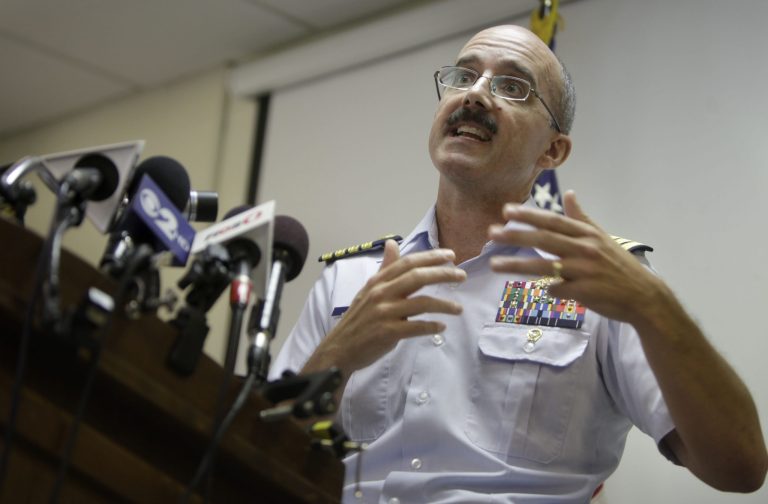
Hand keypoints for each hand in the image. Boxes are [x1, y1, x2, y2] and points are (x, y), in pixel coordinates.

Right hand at [303, 240, 464, 376]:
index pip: (408, 263)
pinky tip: (441, 327)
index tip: (451, 256)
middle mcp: (381, 293)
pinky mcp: (387, 332)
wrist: (339, 349)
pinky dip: (431, 326)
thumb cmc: (358, 319)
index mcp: (378, 281)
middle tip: (462, 276)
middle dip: (443, 274)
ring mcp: (384, 313)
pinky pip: (416, 327)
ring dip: (444, 305)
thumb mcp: (368, 290)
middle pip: (418, 277)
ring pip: (422, 303)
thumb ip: (385, 269)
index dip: (431, 257)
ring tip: (459, 309)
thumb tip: (392, 243)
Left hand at [488, 190, 666, 324]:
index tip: (507, 210)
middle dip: (516, 235)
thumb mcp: (603, 238)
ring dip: (517, 265)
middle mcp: (585, 249)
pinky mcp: (586, 292)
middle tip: (492, 232)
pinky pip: (558, 289)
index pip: (553, 222)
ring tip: (495, 264)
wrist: (644, 297)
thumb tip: (570, 194)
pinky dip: (549, 289)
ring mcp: (585, 271)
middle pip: (545, 240)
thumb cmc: (620, 266)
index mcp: (587, 235)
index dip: (530, 216)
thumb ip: (582, 218)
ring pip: (545, 266)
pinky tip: (544, 290)